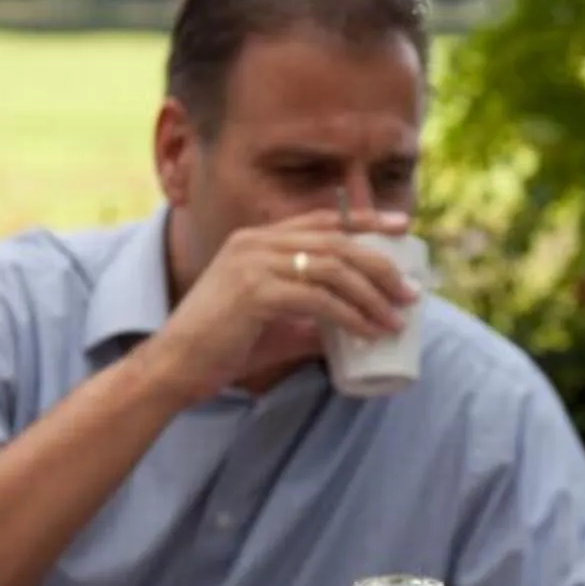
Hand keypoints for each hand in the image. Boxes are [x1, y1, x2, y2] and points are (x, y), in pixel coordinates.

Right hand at [140, 207, 418, 395]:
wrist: (175, 366)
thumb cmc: (221, 347)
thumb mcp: (273, 326)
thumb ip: (308, 322)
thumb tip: (348, 331)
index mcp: (256, 239)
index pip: (323, 219)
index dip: (365, 219)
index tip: (402, 226)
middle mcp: (255, 242)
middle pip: (336, 242)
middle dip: (380, 264)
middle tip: (410, 291)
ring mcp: (253, 264)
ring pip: (332, 268)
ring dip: (371, 294)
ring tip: (396, 318)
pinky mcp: (254, 292)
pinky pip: (318, 299)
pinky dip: (350, 315)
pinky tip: (369, 332)